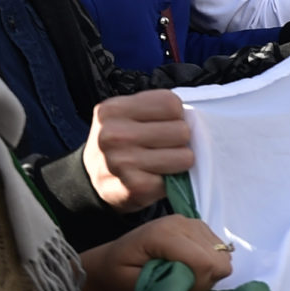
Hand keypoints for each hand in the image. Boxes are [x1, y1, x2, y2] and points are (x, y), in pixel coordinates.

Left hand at [77, 214, 233, 290]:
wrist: (113, 259)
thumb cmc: (119, 275)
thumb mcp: (133, 284)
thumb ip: (165, 282)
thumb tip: (195, 280)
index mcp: (163, 234)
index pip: (204, 261)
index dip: (200, 284)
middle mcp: (182, 222)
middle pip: (219, 259)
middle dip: (205, 279)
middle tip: (182, 286)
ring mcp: (192, 222)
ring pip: (223, 255)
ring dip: (208, 272)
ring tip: (184, 276)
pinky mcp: (200, 226)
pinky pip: (221, 250)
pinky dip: (209, 264)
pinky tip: (189, 266)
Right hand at [84, 89, 190, 209]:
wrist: (94, 179)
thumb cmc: (121, 142)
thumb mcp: (127, 115)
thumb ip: (156, 110)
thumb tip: (195, 119)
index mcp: (113, 110)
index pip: (171, 103)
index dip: (175, 116)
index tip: (163, 124)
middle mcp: (114, 134)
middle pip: (181, 130)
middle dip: (179, 140)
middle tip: (162, 146)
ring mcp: (122, 162)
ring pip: (185, 157)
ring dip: (179, 161)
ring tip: (160, 162)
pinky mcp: (136, 187)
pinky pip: (177, 181)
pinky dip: (171, 182)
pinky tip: (154, 178)